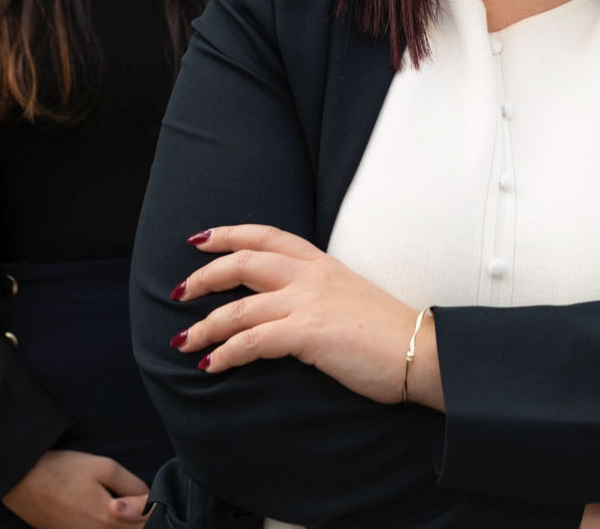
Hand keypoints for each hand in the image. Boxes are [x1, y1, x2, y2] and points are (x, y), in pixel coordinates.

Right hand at [0, 449, 148, 527]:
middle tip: (145, 504)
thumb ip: (131, 485)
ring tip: (129, 510)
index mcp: (108, 520)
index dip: (156, 510)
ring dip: (126, 526)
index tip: (157, 497)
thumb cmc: (64, 470)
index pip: (146, 525)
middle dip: (143, 521)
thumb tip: (149, 497)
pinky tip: (108, 515)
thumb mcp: (104, 468)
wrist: (22, 480)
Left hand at [171, 225, 440, 409]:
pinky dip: (225, 353)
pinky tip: (211, 365)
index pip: (266, 235)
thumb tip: (284, 307)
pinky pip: (252, 340)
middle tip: (178, 291)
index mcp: (321, 262)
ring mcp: (308, 302)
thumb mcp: (349, 295)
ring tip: (182, 340)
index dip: (228, 234)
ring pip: (239, 306)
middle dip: (203, 276)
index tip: (200, 240)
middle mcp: (311, 275)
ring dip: (204, 325)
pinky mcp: (308, 333)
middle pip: (242, 262)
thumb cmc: (387, 332)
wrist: (420, 351)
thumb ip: (316, 292)